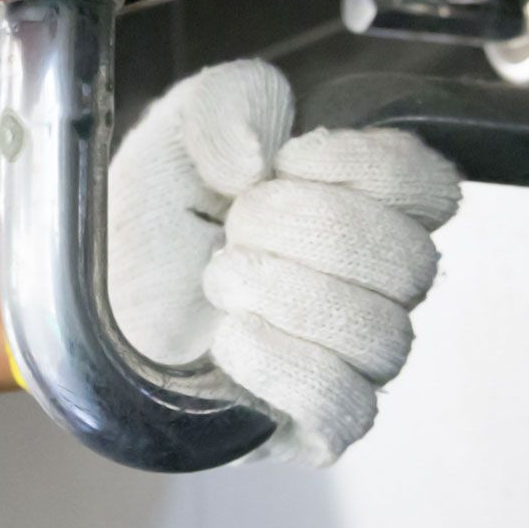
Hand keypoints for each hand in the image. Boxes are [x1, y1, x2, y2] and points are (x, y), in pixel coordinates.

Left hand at [109, 60, 461, 464]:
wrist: (97, 294)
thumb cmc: (155, 215)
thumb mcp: (182, 128)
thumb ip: (230, 103)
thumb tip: (256, 158)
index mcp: (366, 204)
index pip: (431, 188)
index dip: (365, 166)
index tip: (286, 160)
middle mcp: (375, 285)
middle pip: (411, 263)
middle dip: (310, 229)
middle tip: (236, 224)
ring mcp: (351, 359)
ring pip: (382, 336)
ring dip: (287, 293)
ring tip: (220, 276)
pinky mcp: (312, 424)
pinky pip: (344, 408)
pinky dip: (283, 364)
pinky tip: (231, 336)